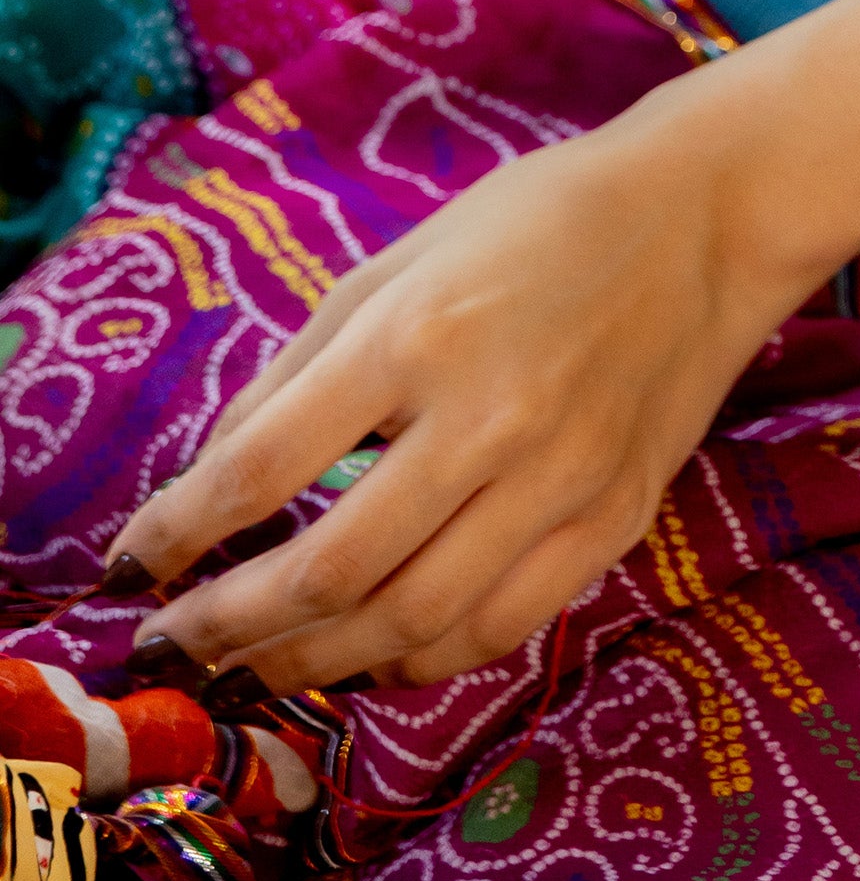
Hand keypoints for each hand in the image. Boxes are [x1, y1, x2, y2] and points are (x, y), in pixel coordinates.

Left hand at [106, 85, 809, 694]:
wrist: (705, 217)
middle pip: (328, 572)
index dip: (178, 533)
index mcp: (420, 333)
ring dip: (310, 659)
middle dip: (229, 624)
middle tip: (179, 641)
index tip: (132, 567)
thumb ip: (305, 366)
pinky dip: (416, 660)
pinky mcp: (611, 520)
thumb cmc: (540, 221)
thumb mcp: (403, 257)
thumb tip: (220, 474)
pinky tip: (372, 651)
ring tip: (259, 663)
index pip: (263, 467)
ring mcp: (559, 480)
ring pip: (407, 624)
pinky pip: (495, 629)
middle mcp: (488, 418)